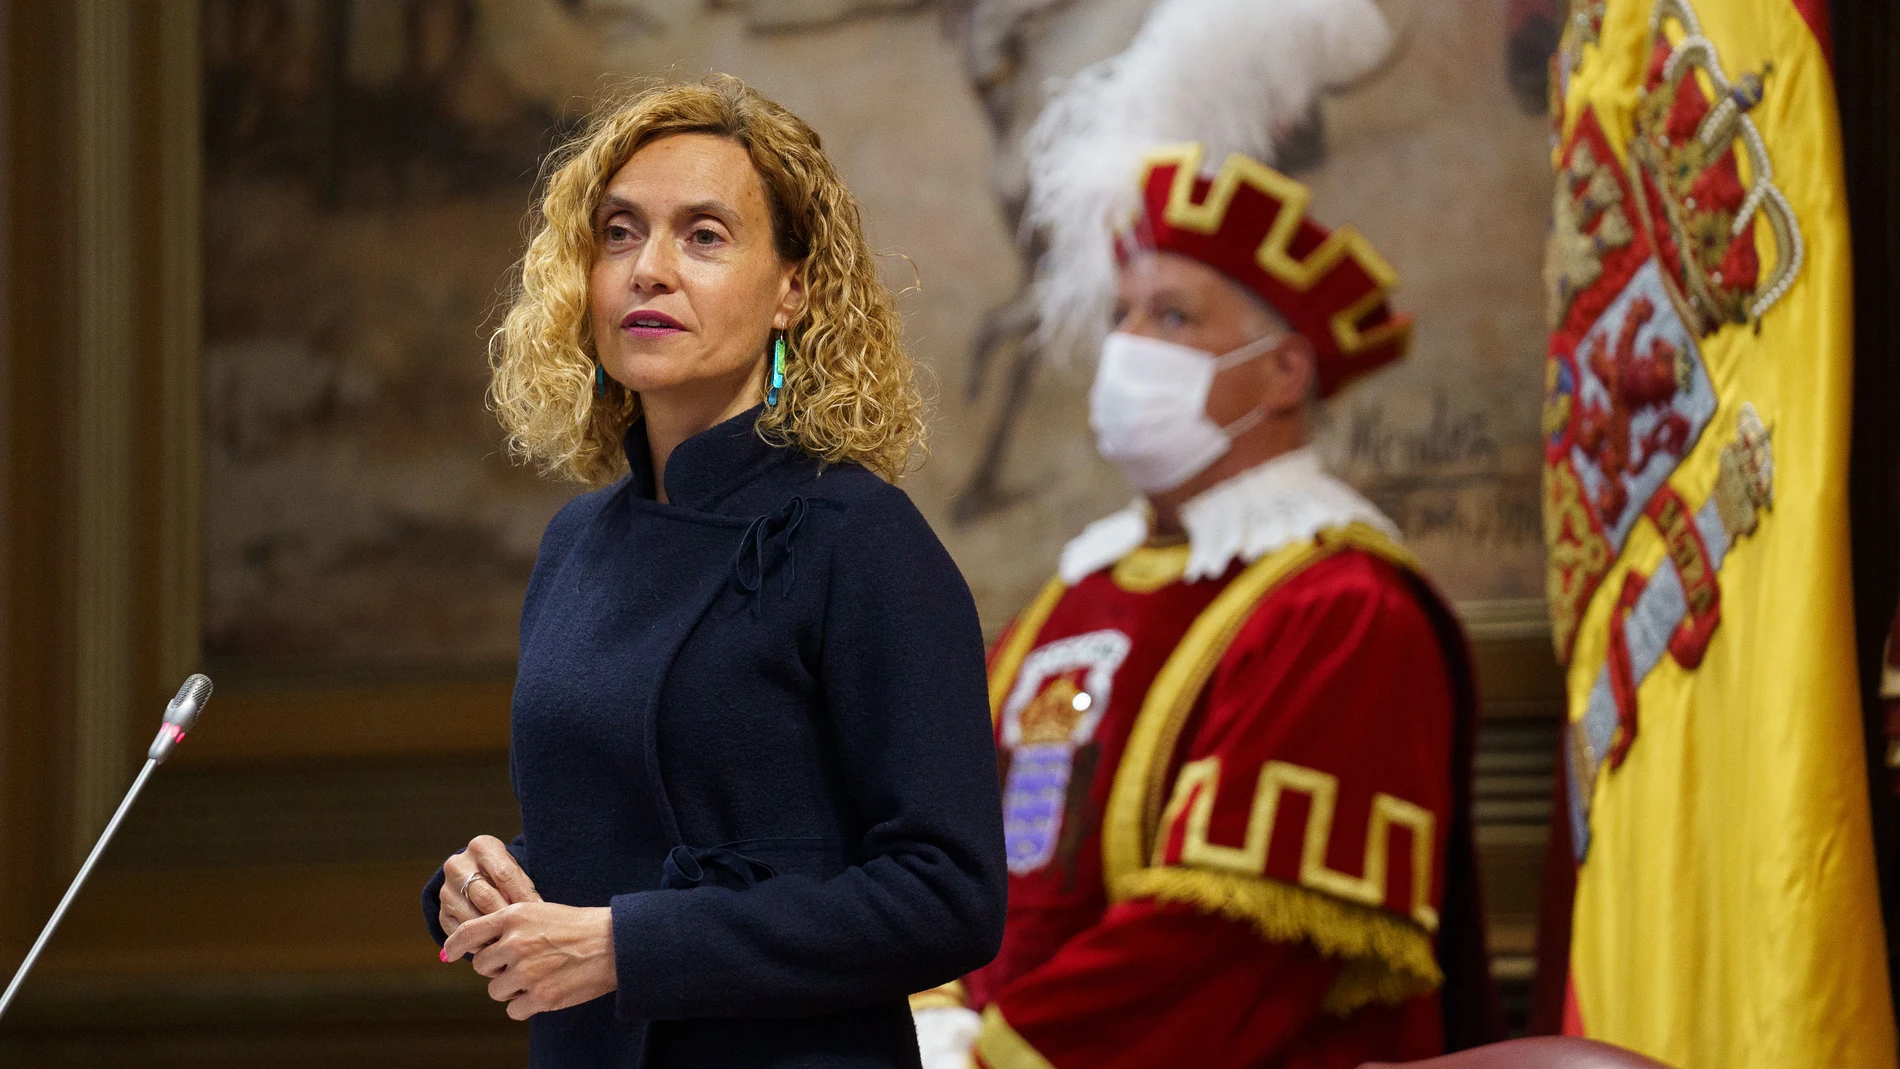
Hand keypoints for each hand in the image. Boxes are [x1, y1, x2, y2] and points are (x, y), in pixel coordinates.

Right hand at [439, 834, 540, 937]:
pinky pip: (458, 932)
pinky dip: (476, 943)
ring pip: (470, 917)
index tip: (538, 914)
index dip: (523, 896)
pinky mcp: (441, 911)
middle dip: (506, 916)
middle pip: (485, 896)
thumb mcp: (516, 871)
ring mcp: (446, 889)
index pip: (504, 874)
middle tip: (523, 932)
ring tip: (511, 943)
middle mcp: (458, 865)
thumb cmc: (504, 874)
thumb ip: (524, 887)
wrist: (477, 877)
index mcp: (481, 847)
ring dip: (491, 934)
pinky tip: (492, 947)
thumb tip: (538, 911)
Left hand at [441, 901, 616, 1019]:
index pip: (468, 932)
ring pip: (495, 991)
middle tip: (520, 964)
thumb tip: (478, 946)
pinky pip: (513, 1010)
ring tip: (536, 977)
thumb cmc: (579, 926)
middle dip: (496, 969)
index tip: (450, 953)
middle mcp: (515, 943)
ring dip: (511, 989)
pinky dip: (525, 1006)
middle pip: (481, 966)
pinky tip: (543, 992)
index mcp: (514, 917)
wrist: (614, 943)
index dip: (455, 944)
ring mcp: (527, 972)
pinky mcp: (541, 997)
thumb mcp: (540, 911)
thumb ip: (509, 926)